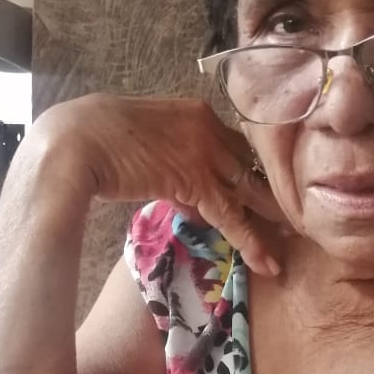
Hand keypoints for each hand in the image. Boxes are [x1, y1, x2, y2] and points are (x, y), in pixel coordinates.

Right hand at [32, 92, 284, 274]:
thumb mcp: (143, 144)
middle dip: (276, 194)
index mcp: (195, 111)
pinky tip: (268, 262)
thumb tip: (189, 199)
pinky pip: (231, 215)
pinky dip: (251, 241)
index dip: (254, 174)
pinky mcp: (194, 179)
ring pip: (250, 191)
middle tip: (300, 218)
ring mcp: (203, 151)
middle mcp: (207, 126)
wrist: (73, 142)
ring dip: (274, 221)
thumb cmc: (92, 140)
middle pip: (253, 165)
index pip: (237, 145)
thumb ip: (171, 164)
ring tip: (296, 245)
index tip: (270, 194)